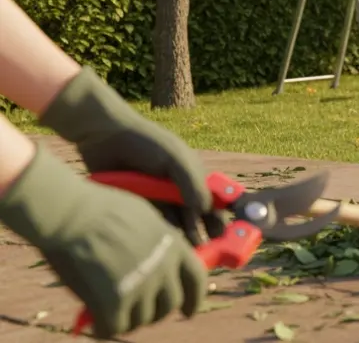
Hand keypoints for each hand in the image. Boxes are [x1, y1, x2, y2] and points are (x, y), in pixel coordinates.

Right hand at [0, 146, 206, 338]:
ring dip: (129, 320)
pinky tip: (96, 324)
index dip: (194, 300)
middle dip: (155, 312)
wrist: (70, 213)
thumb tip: (158, 265)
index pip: (197, 280)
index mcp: (174, 244)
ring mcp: (142, 285)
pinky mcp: (116, 301)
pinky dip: (105, 329)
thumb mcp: (144, 218)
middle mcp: (164, 267)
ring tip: (112, 314)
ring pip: (142, 319)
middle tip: (138, 312)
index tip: (188, 312)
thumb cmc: (99, 209)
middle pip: (169, 305)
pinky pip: (115, 327)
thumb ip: (156, 243)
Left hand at [37, 67, 221, 242]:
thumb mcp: (175, 159)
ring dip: (181, 236)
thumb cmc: (147, 143)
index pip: (212, 201)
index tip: (222, 236)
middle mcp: (178, 188)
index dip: (218, 218)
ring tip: (185, 252)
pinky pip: (153, 222)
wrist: (105, 138)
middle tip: (204, 251)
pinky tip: (164, 244)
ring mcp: (158, 198)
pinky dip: (161, 233)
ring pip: (175, 222)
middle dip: (201, 233)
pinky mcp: (139, 205)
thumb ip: (193, 183)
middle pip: (195, 216)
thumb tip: (206, 210)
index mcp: (193, 175)